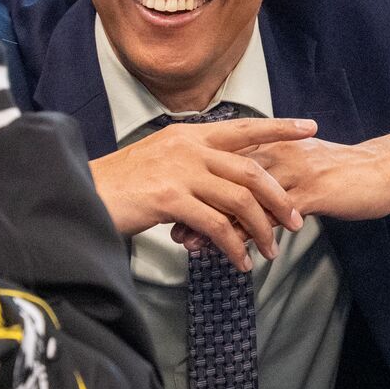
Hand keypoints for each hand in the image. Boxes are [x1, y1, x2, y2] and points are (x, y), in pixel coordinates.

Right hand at [89, 118, 314, 269]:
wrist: (81, 193)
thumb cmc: (119, 185)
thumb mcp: (158, 161)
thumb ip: (190, 164)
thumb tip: (219, 180)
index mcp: (188, 135)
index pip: (243, 126)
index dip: (278, 127)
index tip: (308, 127)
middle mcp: (188, 147)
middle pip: (250, 169)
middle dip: (279, 196)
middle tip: (296, 220)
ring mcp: (180, 171)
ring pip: (239, 200)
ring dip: (261, 228)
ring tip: (271, 251)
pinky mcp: (170, 198)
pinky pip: (216, 225)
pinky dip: (233, 246)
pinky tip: (239, 262)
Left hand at [170, 130, 389, 247]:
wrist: (381, 171)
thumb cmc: (339, 172)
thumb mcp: (298, 166)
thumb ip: (269, 176)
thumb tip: (241, 194)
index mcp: (271, 144)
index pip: (223, 163)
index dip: (197, 187)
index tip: (175, 208)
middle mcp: (276, 153)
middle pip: (225, 181)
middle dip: (198, 208)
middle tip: (176, 233)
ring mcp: (292, 173)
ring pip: (243, 201)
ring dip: (218, 226)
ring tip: (197, 249)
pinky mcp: (309, 193)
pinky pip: (272, 218)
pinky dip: (252, 237)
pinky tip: (239, 255)